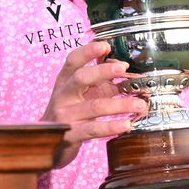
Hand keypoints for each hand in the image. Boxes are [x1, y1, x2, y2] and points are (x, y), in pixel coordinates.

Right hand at [41, 40, 147, 168]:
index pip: (73, 61)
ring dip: (120, 104)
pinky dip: (111, 126)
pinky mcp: (70, 135)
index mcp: (65, 81)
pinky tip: (126, 125)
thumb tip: (126, 68)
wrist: (49, 143)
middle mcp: (63, 96)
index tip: (105, 45)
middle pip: (81, 78)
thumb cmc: (72, 113)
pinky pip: (93, 129)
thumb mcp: (85, 94)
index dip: (88, 51)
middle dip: (102, 71)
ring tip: (140, 104)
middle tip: (123, 69)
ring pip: (94, 106)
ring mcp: (65, 116)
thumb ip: (103, 81)